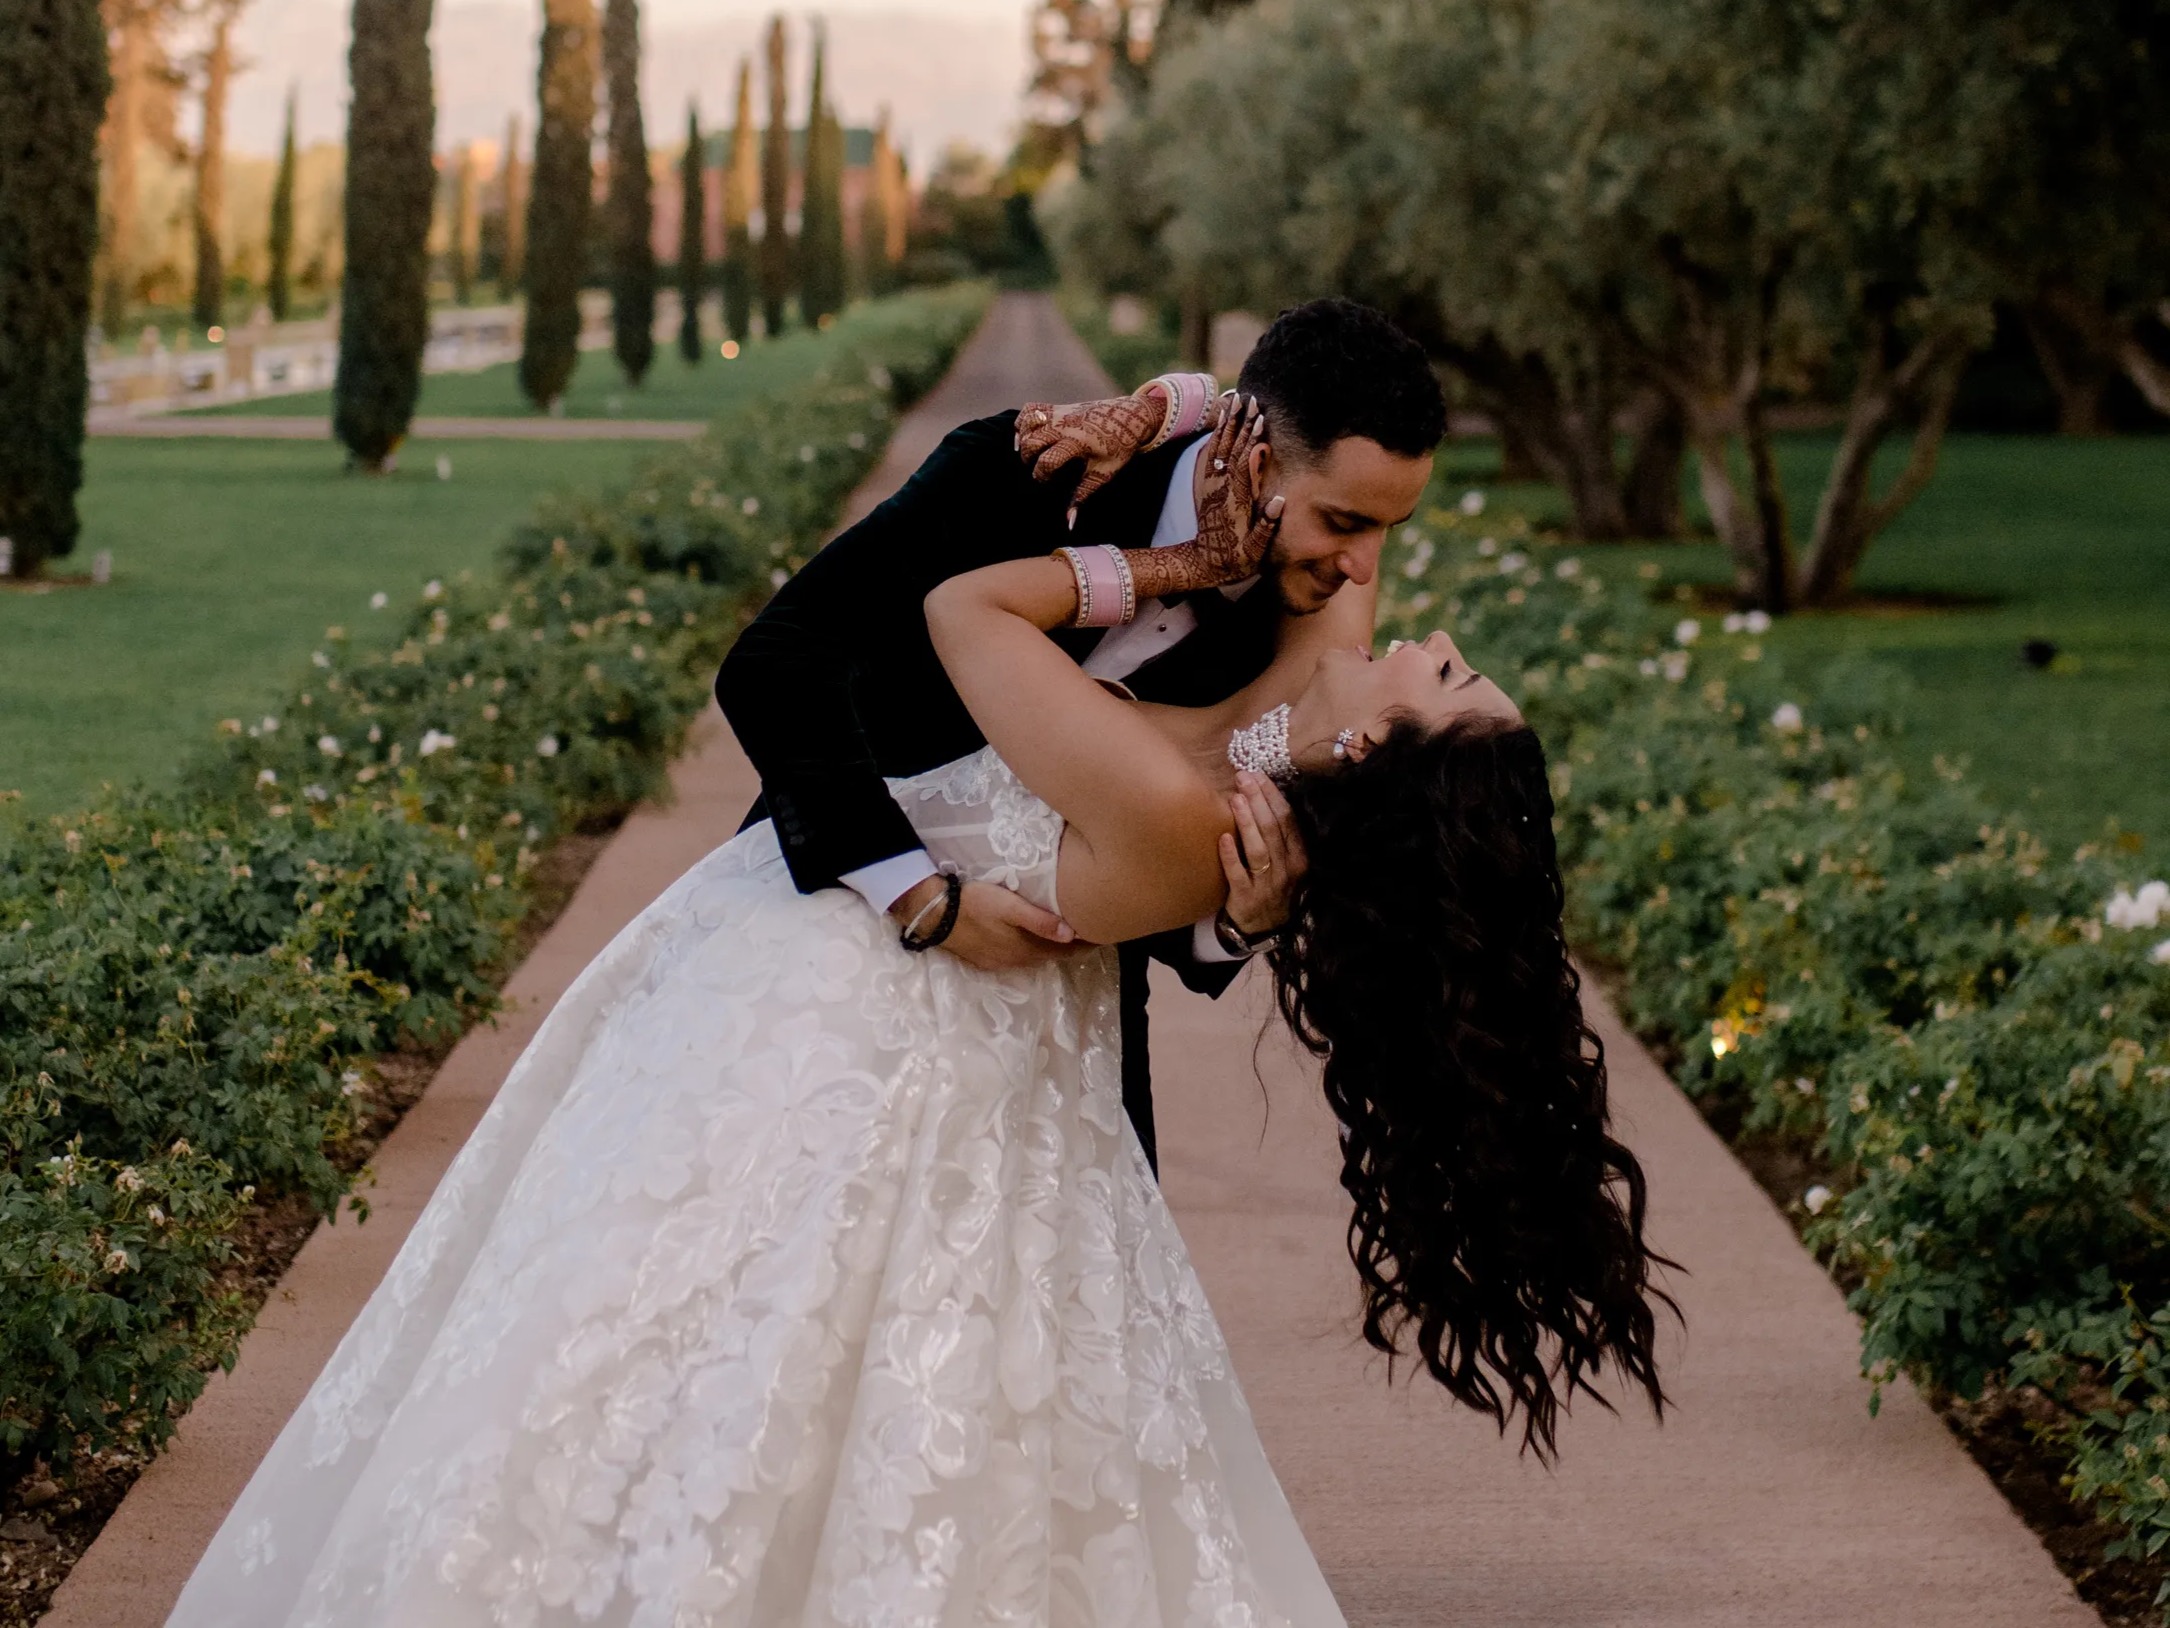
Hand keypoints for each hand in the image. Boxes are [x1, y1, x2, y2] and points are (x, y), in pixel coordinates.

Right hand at [890, 874, 1085, 970]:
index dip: (1084, 946)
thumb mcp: (1008, 906)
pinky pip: (1017, 958)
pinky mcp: (985, 959)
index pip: (1064, 952)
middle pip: (1051, 957)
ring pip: (1035, 959)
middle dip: (1072, 949)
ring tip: (1068, 939)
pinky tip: (1033, 943)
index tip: (1103, 936)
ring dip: (1052, 950)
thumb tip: (1071, 934)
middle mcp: (1015, 961)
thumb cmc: (973, 903)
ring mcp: (999, 962)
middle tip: (1091, 935)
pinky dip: (1033, 951)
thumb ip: (1039, 920)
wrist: (933, 914)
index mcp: (1025, 949)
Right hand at [1014, 394, 1164, 526]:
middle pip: (1031, 442)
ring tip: (1030, 454)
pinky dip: (1023, 421)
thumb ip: (1082, 495)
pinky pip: (1031, 409)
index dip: (1042, 475)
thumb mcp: (1104, 473)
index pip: (1047, 460)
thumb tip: (1069, 522)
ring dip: (1023, 440)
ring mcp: (1061, 413)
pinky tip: (1024, 436)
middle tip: (1039, 469)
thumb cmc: (1120, 446)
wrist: (1130, 416)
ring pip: (1028, 423)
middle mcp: (1066, 425)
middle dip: (1029, 459)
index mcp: (1078, 443)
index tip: (1047, 481)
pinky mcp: (1059, 407)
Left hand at [1126, 398, 1284, 601]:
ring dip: (1229, 422)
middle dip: (1242, 424)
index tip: (1260, 421)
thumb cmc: (1238, 557)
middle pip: (1232, 449)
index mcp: (1236, 500)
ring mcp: (1213, 483)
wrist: (1206, 563)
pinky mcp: (1208, 482)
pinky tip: (1223, 416)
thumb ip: (1267, 525)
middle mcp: (1222, 487)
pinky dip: (1217, 432)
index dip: (1251, 442)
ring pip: (1220, 446)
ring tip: (1236, 399)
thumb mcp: (1256, 548)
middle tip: (1251, 400)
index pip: (1244, 464)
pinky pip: (1212, 451)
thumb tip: (1280, 501)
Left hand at [1218, 770, 1306, 938]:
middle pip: (1273, 830)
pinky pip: (1238, 874)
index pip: (1288, 820)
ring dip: (1247, 822)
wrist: (1262, 927)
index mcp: (1299, 857)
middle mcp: (1287, 870)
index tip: (1258, 775)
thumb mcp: (1286, 861)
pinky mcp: (1246, 898)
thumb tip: (1263, 793)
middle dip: (1258, 800)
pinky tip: (1223, 837)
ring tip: (1235, 798)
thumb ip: (1279, 834)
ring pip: (1259, 849)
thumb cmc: (1272, 885)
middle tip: (1243, 777)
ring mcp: (1267, 885)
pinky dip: (1231, 856)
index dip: (1273, 796)